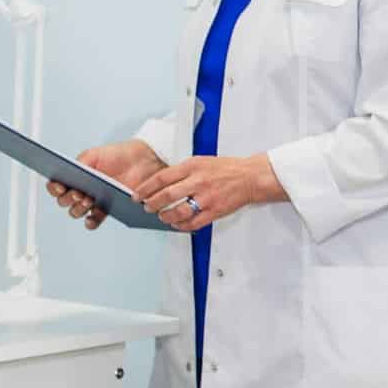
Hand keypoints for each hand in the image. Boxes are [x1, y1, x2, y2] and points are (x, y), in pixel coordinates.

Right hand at [49, 139, 165, 230]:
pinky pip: (93, 221)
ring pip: (76, 212)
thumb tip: (69, 174)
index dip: (54, 188)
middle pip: (64, 201)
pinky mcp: (106, 209)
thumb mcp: (95, 154)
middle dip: (68, 199)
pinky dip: (90, 222)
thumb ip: (80, 162)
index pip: (56, 186)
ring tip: (89, 200)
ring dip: (78, 209)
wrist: (141, 160)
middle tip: (79, 193)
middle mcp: (81, 190)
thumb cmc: (117, 155)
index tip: (61, 187)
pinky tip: (91, 219)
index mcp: (75, 176)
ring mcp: (93, 201)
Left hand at [133, 154, 284, 232]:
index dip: (146, 188)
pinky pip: (193, 223)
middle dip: (152, 204)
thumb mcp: (201, 162)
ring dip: (165, 216)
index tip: (137, 195)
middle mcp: (198, 181)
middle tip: (147, 207)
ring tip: (161, 216)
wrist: (250, 177)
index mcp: (193, 166)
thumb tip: (162, 184)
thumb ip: (183, 171)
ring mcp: (206, 198)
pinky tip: (177, 224)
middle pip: (166, 195)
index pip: (162, 178)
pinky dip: (181, 225)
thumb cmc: (226, 169)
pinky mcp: (214, 211)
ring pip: (178, 211)